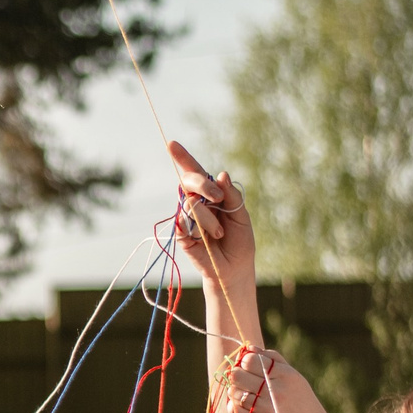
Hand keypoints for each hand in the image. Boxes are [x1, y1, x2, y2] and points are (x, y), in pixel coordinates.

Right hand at [169, 142, 254, 281]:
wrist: (234, 268)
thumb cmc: (240, 241)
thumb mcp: (241, 215)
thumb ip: (232, 196)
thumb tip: (221, 175)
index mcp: (211, 194)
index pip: (195, 172)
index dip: (183, 158)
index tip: (171, 144)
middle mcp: (196, 203)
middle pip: (189, 181)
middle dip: (202, 184)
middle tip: (217, 199)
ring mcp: (186, 217)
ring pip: (190, 203)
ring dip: (209, 218)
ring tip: (220, 234)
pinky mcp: (180, 233)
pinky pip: (184, 221)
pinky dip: (200, 228)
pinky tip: (209, 239)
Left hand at [222, 347, 344, 412]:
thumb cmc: (303, 403)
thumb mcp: (295, 378)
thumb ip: (273, 360)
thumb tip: (249, 348)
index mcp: (286, 375)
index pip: (250, 359)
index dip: (244, 361)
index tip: (247, 366)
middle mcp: (275, 391)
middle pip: (237, 375)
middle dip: (236, 375)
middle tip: (243, 380)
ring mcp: (266, 409)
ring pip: (233, 393)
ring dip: (235, 392)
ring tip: (246, 395)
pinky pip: (234, 410)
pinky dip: (234, 407)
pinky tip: (244, 406)